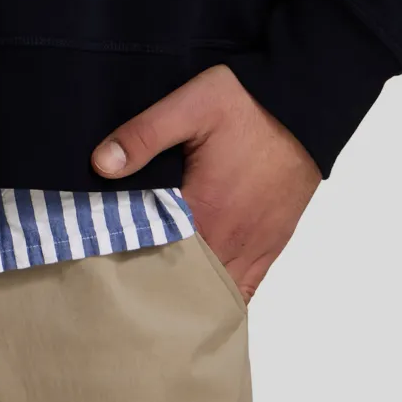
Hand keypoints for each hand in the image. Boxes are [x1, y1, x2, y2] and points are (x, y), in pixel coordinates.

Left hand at [91, 63, 321, 303]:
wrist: (301, 107)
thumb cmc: (246, 104)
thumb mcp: (190, 104)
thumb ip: (144, 134)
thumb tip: (101, 165)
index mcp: (203, 212)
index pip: (154, 256)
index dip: (125, 261)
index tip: (100, 259)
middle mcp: (230, 240)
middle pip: (182, 284)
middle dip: (152, 284)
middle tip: (121, 277)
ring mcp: (254, 248)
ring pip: (214, 293)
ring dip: (186, 293)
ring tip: (154, 287)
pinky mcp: (271, 246)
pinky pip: (244, 289)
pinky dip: (221, 297)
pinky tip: (200, 295)